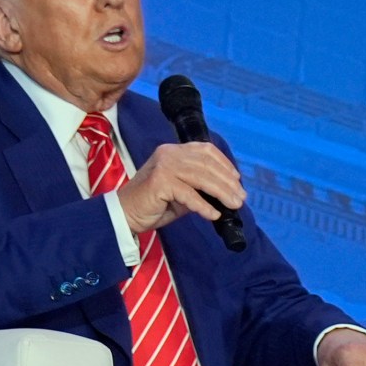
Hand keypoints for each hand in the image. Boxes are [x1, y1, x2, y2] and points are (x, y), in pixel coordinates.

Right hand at [115, 142, 244, 234]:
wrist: (124, 214)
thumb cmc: (153, 204)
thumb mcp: (181, 192)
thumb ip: (199, 187)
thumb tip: (226, 193)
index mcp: (174, 151)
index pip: (205, 150)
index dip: (224, 164)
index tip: (237, 179)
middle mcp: (169, 153)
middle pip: (207, 164)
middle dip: (227, 182)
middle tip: (240, 197)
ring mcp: (164, 166)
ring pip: (201, 178)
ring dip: (221, 193)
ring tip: (234, 205)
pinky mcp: (160, 181)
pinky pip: (189, 194)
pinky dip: (204, 206)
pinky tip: (213, 215)